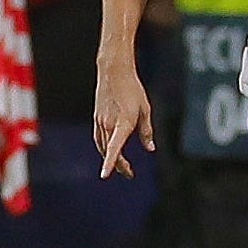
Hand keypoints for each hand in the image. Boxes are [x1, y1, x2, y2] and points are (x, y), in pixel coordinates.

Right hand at [94, 62, 154, 178]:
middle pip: (110, 152)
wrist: (114, 72)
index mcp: (123, 123)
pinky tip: (110, 150)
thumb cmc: (132, 89)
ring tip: (122, 165)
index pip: (114, 148)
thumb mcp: (145, 110)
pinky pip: (99, 138)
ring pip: (103, 146)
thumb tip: (150, 148)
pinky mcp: (97, 118)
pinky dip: (104, 148)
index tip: (104, 175)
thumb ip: (146, 131)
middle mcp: (109, 124)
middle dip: (119, 165)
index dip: (109, 163)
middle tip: (129, 173)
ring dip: (111, 158)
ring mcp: (100, 121)